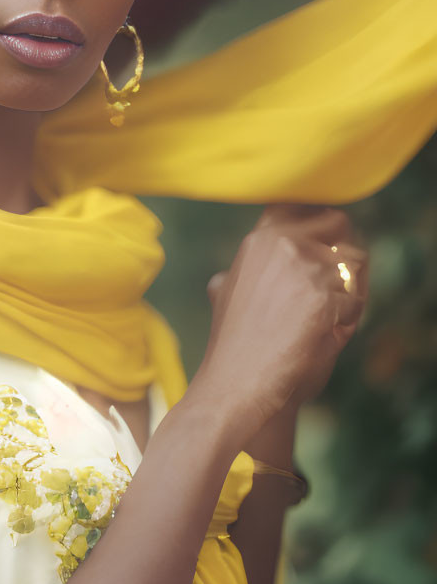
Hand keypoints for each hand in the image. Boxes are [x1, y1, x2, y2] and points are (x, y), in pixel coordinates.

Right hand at [190, 204, 369, 441]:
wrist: (238, 381)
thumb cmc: (236, 343)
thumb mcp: (226, 292)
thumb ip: (243, 270)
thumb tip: (231, 272)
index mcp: (257, 239)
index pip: (301, 203)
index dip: (319, 220)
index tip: (321, 242)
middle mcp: (280, 243)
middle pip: (338, 224)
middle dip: (341, 252)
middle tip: (329, 286)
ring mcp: (304, 266)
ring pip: (354, 262)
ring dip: (348, 289)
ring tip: (321, 318)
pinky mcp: (326, 295)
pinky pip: (357, 298)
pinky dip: (348, 318)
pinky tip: (323, 334)